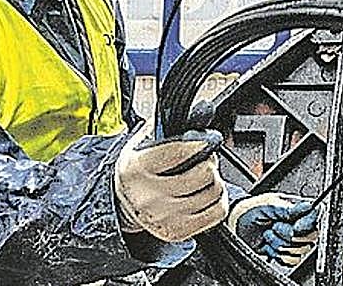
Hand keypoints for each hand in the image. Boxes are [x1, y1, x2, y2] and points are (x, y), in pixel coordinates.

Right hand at [114, 125, 228, 242]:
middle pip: (200, 174)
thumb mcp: (143, 142)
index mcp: (137, 168)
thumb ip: (168, 126)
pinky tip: (209, 194)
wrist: (124, 203)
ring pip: (211, 192)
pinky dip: (219, 201)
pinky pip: (215, 213)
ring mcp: (163, 217)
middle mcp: (148, 196)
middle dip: (209, 162)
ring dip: (215, 181)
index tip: (206, 140)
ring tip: (205, 177)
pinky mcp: (177, 232)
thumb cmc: (139, 169)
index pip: (177, 153)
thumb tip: (203, 110)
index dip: (198, 143)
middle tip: (205, 159)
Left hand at [228, 192, 318, 267]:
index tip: (296, 226)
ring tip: (268, 234)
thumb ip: (290, 208)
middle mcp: (298, 225)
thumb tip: (309, 206)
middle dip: (289, 234)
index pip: (315, 216)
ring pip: (300, 250)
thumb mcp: (269, 204)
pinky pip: (292, 260)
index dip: (308, 223)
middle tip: (275, 226)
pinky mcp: (285, 253)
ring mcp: (292, 240)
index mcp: (297, 209)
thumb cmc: (251, 209)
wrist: (236, 224)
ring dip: (280, 243)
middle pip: (310, 236)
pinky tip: (268, 245)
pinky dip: (277, 253)